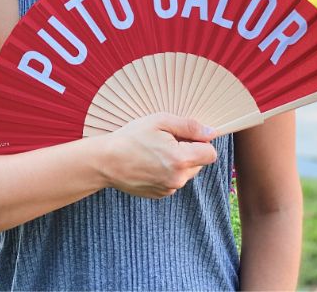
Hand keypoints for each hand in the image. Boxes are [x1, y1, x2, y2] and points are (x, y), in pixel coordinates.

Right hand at [97, 112, 217, 198]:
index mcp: (180, 160)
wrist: (105, 161)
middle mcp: (178, 179)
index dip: (201, 141)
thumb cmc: (131, 138)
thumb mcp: (159, 121)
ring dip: (178, 162)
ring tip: (155, 152)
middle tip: (165, 140)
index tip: (185, 136)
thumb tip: (211, 132)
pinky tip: (149, 162)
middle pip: (199, 163)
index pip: (211, 153)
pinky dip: (167, 171)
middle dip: (189, 151)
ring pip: (186, 172)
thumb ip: (189, 126)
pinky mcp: (160, 194)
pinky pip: (173, 180)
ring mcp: (169, 189)